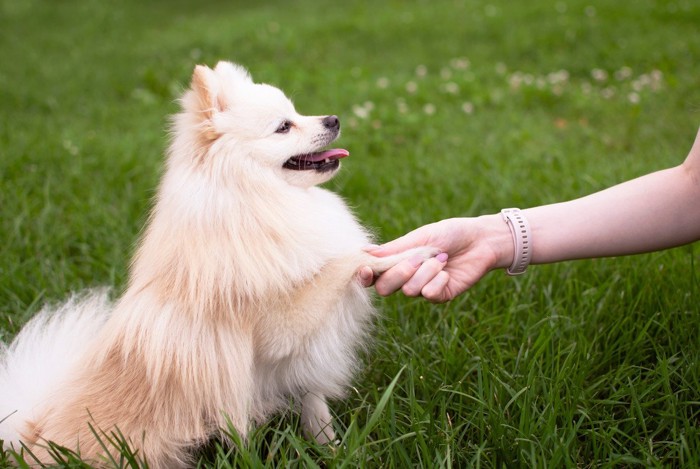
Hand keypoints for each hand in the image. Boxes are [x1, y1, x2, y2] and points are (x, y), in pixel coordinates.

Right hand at [359, 216, 512, 301]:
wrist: (481, 240)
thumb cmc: (449, 234)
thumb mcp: (419, 237)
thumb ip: (394, 249)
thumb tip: (365, 252)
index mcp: (397, 261)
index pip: (373, 275)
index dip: (365, 276)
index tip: (366, 270)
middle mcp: (407, 277)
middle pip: (384, 287)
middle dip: (399, 272)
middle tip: (416, 259)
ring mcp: (422, 288)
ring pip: (408, 290)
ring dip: (425, 271)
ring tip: (441, 259)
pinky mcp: (440, 296)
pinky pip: (428, 294)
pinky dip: (438, 280)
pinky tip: (448, 271)